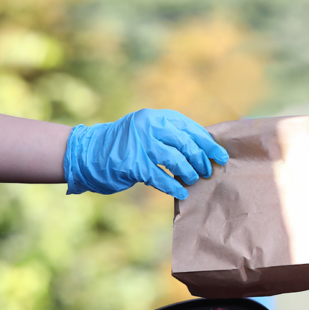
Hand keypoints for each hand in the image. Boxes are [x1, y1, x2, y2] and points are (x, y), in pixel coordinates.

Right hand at [64, 109, 229, 198]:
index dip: (208, 143)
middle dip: (201, 160)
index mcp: (156, 117)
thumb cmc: (123, 145)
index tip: (221, 156)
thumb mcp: (146, 131)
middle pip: (188, 144)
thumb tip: (202, 150)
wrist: (87, 152)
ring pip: (177, 160)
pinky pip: (162, 177)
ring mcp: (142, 145)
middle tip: (207, 171)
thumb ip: (169, 135)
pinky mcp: (134, 164)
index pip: (191, 128)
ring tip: (193, 180)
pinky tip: (182, 192)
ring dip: (189, 173)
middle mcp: (150, 127)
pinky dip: (174, 186)